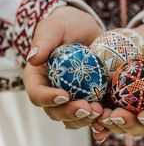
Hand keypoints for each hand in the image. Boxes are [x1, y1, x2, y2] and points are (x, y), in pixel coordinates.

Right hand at [24, 6, 103, 128]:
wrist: (88, 30)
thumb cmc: (67, 25)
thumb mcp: (55, 26)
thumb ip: (44, 40)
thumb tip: (33, 59)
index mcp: (38, 78)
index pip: (37, 93)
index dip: (47, 98)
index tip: (63, 95)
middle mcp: (52, 92)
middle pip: (55, 111)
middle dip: (70, 113)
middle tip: (87, 109)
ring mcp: (71, 98)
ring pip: (73, 118)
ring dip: (85, 120)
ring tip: (100, 112)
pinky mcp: (89, 100)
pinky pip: (91, 115)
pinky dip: (99, 120)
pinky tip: (108, 118)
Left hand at [92, 22, 143, 139]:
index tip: (143, 115)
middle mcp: (143, 110)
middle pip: (136, 126)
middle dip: (125, 124)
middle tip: (115, 116)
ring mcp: (125, 105)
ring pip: (116, 122)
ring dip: (107, 123)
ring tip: (100, 115)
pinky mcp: (109, 96)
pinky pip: (101, 109)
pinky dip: (95, 116)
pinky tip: (89, 114)